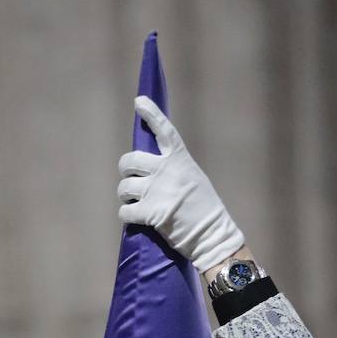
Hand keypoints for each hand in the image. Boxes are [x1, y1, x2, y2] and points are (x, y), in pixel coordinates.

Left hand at [117, 96, 243, 272]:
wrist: (212, 235)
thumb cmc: (204, 209)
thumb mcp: (194, 178)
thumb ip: (174, 169)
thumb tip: (151, 168)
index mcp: (180, 159)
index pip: (163, 130)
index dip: (150, 113)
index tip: (139, 102)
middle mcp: (165, 171)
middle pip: (129, 161)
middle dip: (126, 171)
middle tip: (131, 181)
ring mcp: (156, 191)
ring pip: (124, 187)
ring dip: (126, 196)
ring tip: (135, 203)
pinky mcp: (150, 213)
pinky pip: (125, 211)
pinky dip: (127, 216)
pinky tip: (135, 218)